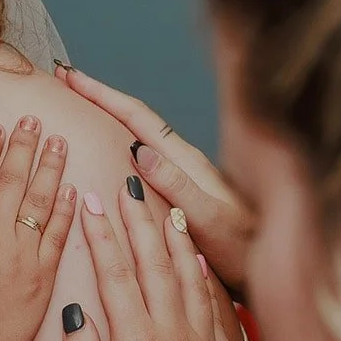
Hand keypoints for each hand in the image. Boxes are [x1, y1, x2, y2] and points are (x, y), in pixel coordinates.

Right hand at [0, 118, 76, 340]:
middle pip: (12, 183)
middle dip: (23, 148)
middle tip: (34, 120)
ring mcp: (22, 257)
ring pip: (40, 202)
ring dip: (50, 169)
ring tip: (60, 142)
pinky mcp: (43, 280)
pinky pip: (58, 238)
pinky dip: (66, 212)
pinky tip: (74, 190)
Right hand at [56, 63, 254, 292]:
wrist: (277, 266)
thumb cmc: (248, 249)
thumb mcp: (210, 219)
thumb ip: (177, 185)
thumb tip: (138, 150)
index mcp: (187, 162)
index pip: (136, 117)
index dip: (101, 95)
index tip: (68, 75)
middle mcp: (185, 163)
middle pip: (134, 118)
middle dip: (98, 96)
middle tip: (63, 80)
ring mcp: (185, 177)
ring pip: (138, 135)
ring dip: (107, 118)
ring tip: (78, 106)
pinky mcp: (184, 193)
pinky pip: (143, 158)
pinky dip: (119, 144)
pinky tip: (110, 152)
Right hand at [62, 176, 245, 340]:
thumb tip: (74, 310)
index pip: (116, 273)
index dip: (101, 233)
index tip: (90, 199)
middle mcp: (172, 333)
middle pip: (155, 262)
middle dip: (139, 220)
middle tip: (128, 185)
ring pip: (189, 275)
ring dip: (175, 237)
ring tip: (164, 206)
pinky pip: (214, 302)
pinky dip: (205, 273)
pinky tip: (199, 256)